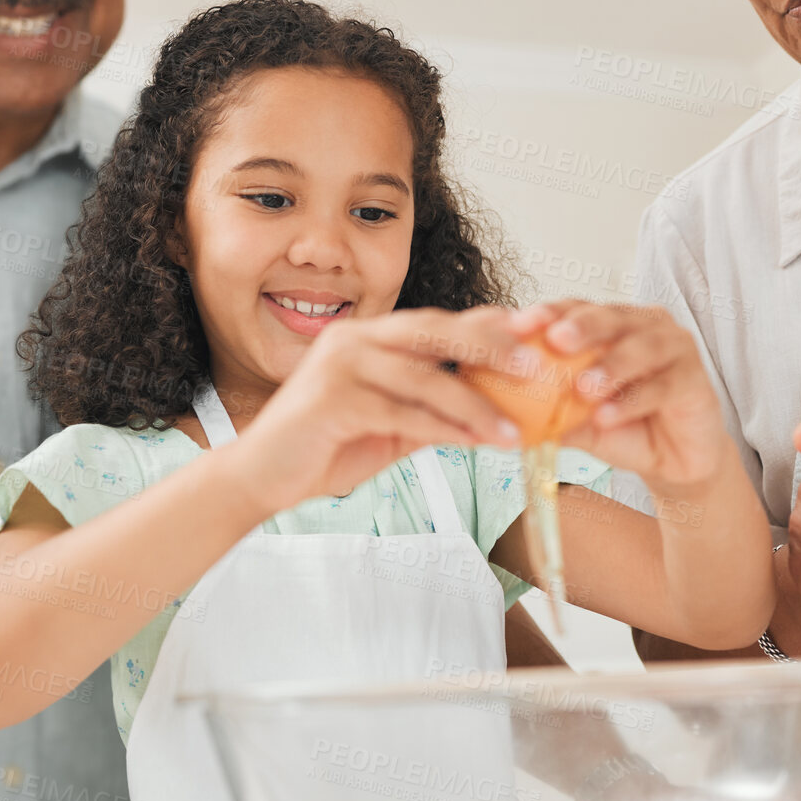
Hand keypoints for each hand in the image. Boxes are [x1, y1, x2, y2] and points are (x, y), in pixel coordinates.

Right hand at [226, 307, 528, 509]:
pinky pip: (400, 412)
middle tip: (538, 365)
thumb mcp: (389, 425)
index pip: (437, 323)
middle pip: (434, 332)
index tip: (535, 335)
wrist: (262, 477)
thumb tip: (491, 411)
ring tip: (515, 429)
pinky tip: (473, 443)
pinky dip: (441, 429)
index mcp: (368, 336)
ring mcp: (340, 366)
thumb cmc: (325, 447)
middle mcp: (353, 339)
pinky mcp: (332, 401)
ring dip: (475, 405)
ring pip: (423, 377)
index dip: (487, 326)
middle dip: (490, 347)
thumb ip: (431, 410)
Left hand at [511, 300, 729, 492]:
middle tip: (555, 341)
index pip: (577, 308)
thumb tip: (499, 411)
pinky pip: (662, 386)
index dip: (549, 313)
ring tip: (583, 389)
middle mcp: (644, 326)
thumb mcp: (578, 421)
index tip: (519, 325)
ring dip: (610, 367)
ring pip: (641, 348)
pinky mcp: (696, 379)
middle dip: (582, 327)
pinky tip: (608, 416)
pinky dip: (632, 401)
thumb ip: (547, 409)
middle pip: (610, 317)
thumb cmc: (624, 429)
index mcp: (612, 325)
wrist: (674, 462)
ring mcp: (675, 348)